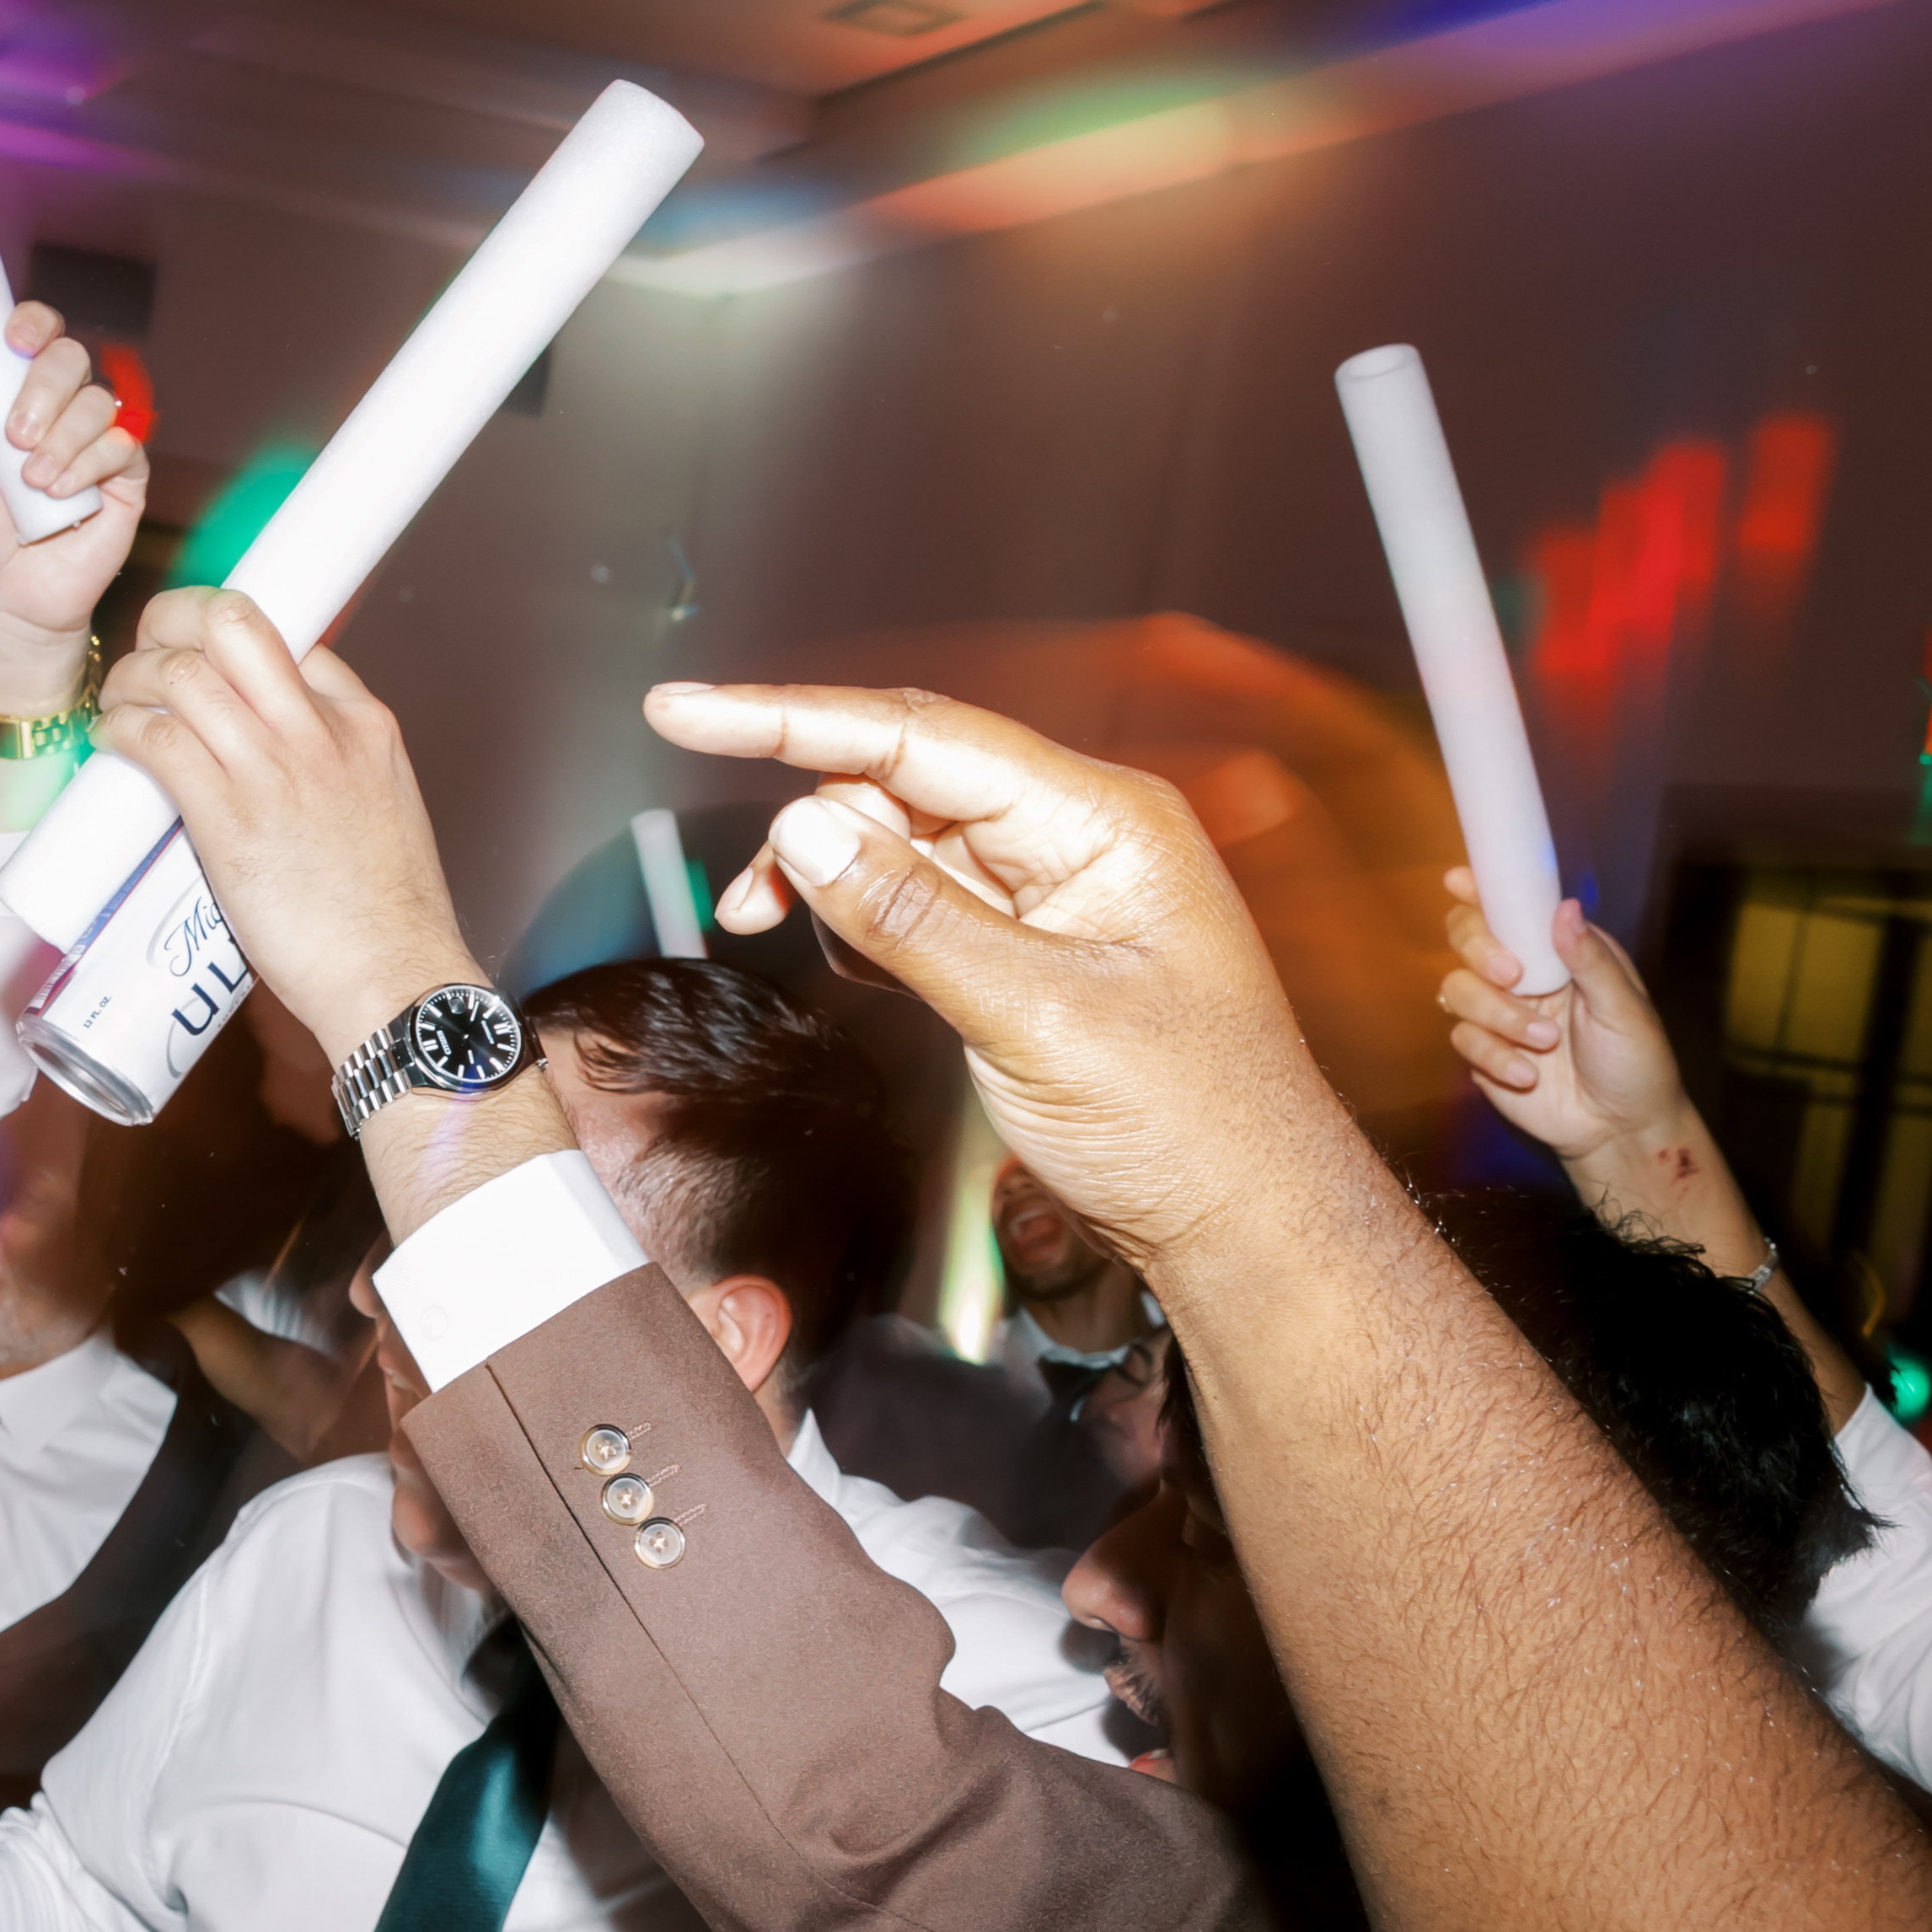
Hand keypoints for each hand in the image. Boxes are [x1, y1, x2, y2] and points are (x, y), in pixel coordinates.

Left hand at [0, 301, 145, 713]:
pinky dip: (89, 465)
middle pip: (71, 358)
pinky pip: (124, 444)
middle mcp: (60, 410)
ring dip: (62, 441)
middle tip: (15, 436)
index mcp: (16, 395)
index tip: (13, 340)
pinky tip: (63, 496)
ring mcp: (95, 441)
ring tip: (34, 484)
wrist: (5, 597)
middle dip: (43, 391)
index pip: (37, 335)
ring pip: (98, 402)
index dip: (32, 324)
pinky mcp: (126, 476)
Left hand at [88, 589, 469, 1061]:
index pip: (289, 634)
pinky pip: (157, 741)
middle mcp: (320, 731)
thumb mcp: (378, 808)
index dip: (224, 633)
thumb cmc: (382, 915)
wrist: (394, 976)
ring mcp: (274, 770)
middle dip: (171, 621)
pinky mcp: (229, 819)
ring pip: (181, 674)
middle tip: (145, 651)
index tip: (192, 653)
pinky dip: (120, 730)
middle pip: (231, 622)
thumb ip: (333, 770)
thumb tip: (268, 760)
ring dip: (131, 679)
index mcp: (364, 724)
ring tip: (116, 705)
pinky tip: (111, 742)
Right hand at [656, 681, 1350, 1269]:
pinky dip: (866, 928)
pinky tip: (865, 976)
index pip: (919, 736)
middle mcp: (1077, 835)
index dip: (787, 718)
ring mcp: (1053, 886)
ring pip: (899, 842)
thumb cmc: (1191, 1128)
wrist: (1246, 1223)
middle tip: (741, 903)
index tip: (685, 708)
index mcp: (1103, 821)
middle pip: (899, 781)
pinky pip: (918, 900)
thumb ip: (911, 919)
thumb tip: (804, 827)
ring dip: (832, 885)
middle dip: (808, 825)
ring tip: (804, 949)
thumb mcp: (1036, 1020)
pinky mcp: (1028, 939)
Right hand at [1440, 872, 1687, 1167]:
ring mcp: (1499, 1013)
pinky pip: (1461, 1038)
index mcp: (1561, 953)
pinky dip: (1493, 1056)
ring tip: (1543, 1044)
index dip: (1483, 890)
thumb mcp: (1625, 1010)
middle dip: (1480, 952)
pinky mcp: (1483, 1051)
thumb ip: (1591, 960)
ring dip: (1497, 1016)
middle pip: (1467, 939)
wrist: (1619, 1130)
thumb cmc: (1637, 1064)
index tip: (1460, 880)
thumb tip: (1564, 908)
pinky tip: (1527, 1076)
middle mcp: (1524, 976)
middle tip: (1511, 976)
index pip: (1514, 909)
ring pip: (1456, 990)